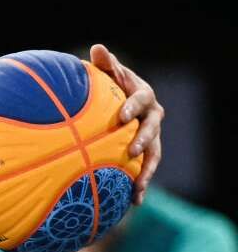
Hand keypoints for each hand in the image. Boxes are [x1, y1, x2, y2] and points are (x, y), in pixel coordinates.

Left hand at [90, 43, 161, 204]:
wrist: (115, 103)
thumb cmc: (108, 86)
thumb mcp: (106, 75)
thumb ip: (104, 65)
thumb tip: (97, 48)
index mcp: (143, 96)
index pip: (142, 99)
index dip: (133, 107)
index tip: (122, 116)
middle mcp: (152, 117)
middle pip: (152, 129)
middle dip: (144, 139)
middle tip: (132, 150)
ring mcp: (150, 136)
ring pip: (154, 154)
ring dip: (147, 170)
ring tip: (139, 186)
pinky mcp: (144, 153)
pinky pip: (144, 170)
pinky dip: (141, 185)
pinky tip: (134, 202)